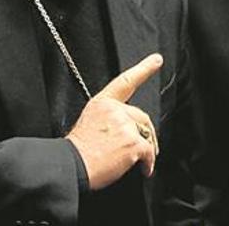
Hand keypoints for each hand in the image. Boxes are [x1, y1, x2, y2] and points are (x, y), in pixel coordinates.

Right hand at [67, 53, 161, 189]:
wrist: (72, 165)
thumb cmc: (76, 150)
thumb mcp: (87, 122)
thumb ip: (107, 119)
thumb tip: (120, 130)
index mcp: (102, 103)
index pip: (125, 82)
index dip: (144, 69)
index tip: (156, 60)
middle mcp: (115, 110)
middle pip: (141, 117)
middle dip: (145, 133)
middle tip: (144, 147)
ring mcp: (125, 125)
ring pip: (146, 135)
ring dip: (146, 149)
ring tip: (139, 161)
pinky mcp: (133, 142)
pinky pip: (149, 151)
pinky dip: (148, 163)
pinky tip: (144, 169)